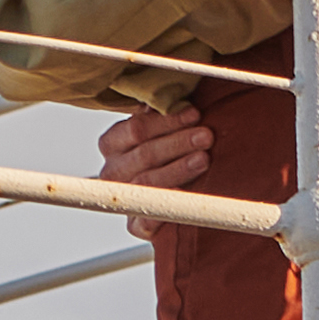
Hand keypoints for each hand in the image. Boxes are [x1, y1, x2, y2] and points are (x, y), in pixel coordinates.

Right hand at [93, 97, 221, 247]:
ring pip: (147, 183)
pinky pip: (145, 221)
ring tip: (204, 159)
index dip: (166, 121)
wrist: (170, 195)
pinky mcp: (136, 225)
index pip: (135, 129)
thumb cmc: (169, 151)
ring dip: (177, 170)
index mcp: (113, 143)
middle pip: (143, 154)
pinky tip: (186, 198)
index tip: (195, 112)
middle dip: (178, 143)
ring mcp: (122, 197)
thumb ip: (164, 114)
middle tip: (207, 135)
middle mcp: (112, 170)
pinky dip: (164, 210)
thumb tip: (178, 94)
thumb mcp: (163, 130)